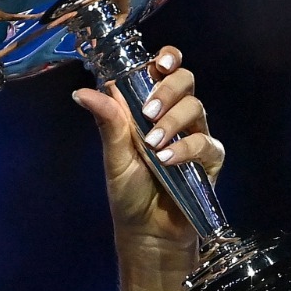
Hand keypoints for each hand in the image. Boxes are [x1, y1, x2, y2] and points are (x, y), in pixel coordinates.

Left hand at [72, 46, 223, 246]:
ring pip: (196, 107)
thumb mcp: (114, 156)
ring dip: (172, 121)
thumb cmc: (129, 192)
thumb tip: (81, 92)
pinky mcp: (209, 160)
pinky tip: (167, 160)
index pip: (164, 70)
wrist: (147, 231)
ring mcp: (194, 135)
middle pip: (186, 81)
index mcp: (149, 107)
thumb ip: (107, 122)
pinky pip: (206, 143)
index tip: (160, 62)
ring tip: (153, 144)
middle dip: (168, 89)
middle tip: (148, 111)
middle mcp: (174, 115)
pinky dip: (185, 149)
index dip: (167, 58)